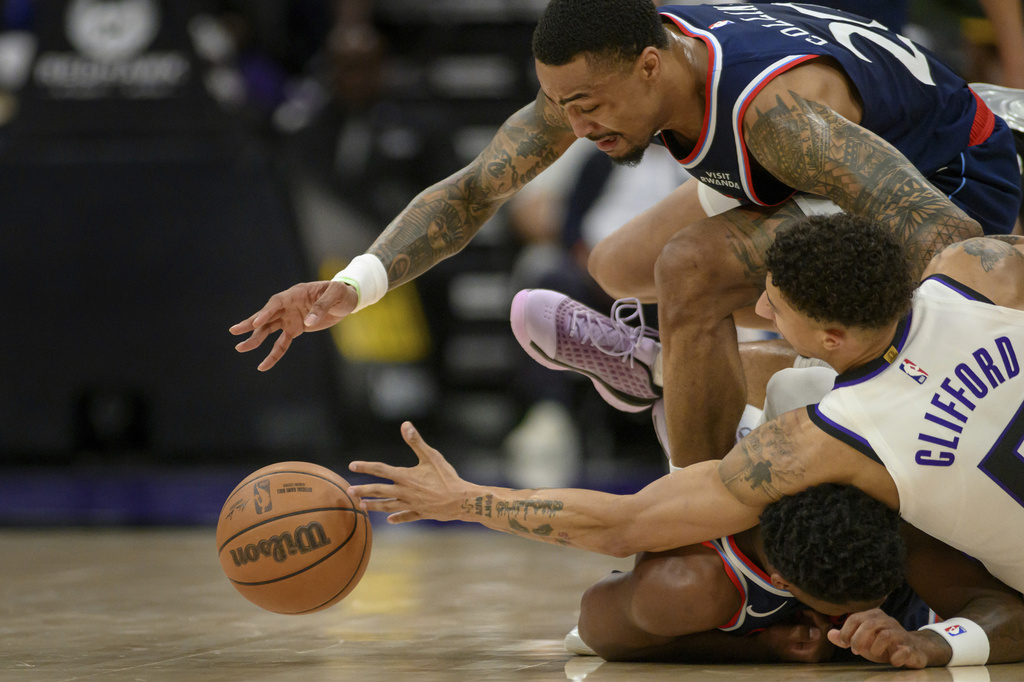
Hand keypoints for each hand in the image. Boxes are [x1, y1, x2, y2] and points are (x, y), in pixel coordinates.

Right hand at [229, 280, 356, 370]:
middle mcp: (288, 306)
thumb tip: (308, 323)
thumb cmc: (341, 292)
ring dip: (255, 339)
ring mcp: (290, 318)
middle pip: (266, 316)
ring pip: (268, 330)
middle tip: (235, 331)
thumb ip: (322, 306)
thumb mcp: (335, 294)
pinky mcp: (295, 329)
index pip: (276, 303)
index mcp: (295, 294)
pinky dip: (273, 354)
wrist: (346, 299)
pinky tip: (263, 366)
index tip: (257, 322)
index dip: (266, 312)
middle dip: (251, 324)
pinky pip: (282, 343)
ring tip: (241, 348)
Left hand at [347, 422, 469, 523]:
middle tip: (349, 491)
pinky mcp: (421, 513)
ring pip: (388, 505)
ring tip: (362, 505)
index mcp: (406, 477)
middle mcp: (405, 492)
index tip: (352, 465)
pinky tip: (389, 519)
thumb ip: (416, 442)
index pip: (381, 470)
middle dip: (363, 490)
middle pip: (380, 491)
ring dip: (374, 505)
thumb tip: (405, 425)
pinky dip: (397, 517)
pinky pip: (406, 516)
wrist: (461, 500)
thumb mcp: (432, 456)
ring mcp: (412, 504)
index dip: (366, 467)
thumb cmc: (447, 477)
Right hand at [756, 610, 835, 662]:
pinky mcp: (822, 646)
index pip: (825, 629)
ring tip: (800, 615)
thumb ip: (799, 633)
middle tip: (800, 611)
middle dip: (816, 616)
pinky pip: (825, 629)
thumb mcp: (782, 635)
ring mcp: (823, 650)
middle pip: (829, 627)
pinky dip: (815, 621)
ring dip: (815, 618)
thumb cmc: (772, 640)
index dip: (815, 615)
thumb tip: (817, 632)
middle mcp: (822, 654)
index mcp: (814, 655)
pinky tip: (804, 619)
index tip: (801, 609)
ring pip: (828, 626)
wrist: (767, 647)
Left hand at [828, 608, 950, 667]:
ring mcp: (901, 634)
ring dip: (875, 647)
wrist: (913, 650)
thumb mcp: (862, 641)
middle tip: (855, 651)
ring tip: (872, 654)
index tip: (844, 644)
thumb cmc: (883, 645)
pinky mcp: (912, 648)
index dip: (846, 631)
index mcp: (874, 616)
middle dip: (858, 638)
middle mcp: (888, 621)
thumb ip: (846, 637)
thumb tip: (828, 634)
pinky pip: (904, 650)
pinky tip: (892, 661)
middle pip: (869, 624)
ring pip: (886, 635)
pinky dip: (895, 657)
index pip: (855, 618)